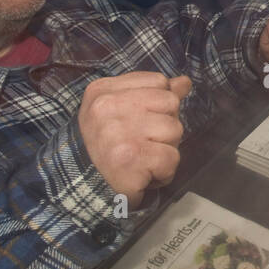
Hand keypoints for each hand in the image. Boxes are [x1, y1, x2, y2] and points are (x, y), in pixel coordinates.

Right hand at [78, 72, 190, 209]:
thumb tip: (184, 82)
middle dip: (164, 126)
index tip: (141, 121)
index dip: (159, 104)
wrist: (84, 187)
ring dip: (166, 150)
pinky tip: (145, 175)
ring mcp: (118, 133)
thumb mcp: (123, 110)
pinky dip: (164, 172)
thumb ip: (154, 93)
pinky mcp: (129, 160)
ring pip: (175, 130)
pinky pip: (172, 158)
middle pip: (170, 103)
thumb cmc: (107, 146)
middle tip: (141, 143)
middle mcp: (107, 107)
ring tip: (142, 159)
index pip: (159, 81)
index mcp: (104, 90)